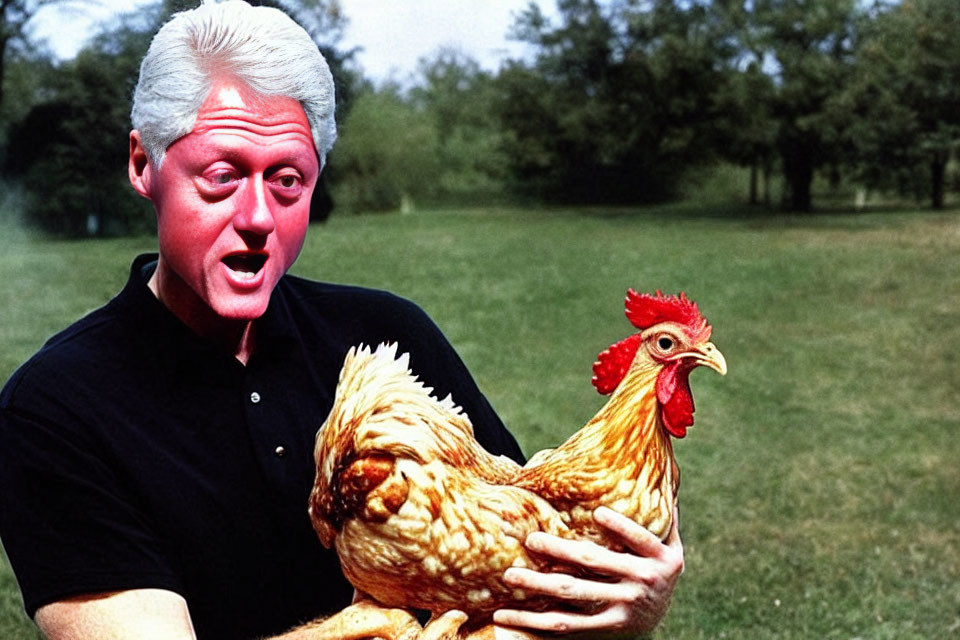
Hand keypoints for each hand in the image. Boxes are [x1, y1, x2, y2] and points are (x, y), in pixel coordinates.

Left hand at [492, 506, 683, 637]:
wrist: (663, 615)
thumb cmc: (657, 567)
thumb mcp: (672, 545)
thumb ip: (666, 515)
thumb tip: (661, 471)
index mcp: (661, 558)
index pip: (639, 539)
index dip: (621, 527)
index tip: (598, 513)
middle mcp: (644, 581)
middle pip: (595, 563)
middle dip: (562, 551)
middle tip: (532, 539)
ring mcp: (624, 607)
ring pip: (575, 595)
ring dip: (540, 586)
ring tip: (511, 576)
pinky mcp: (607, 627)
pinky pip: (567, 625)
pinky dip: (537, 622)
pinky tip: (510, 615)